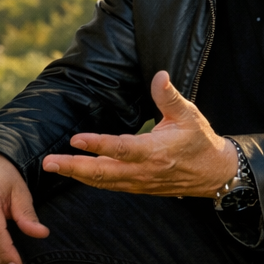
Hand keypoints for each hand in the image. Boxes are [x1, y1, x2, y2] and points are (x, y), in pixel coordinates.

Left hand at [41, 71, 237, 196]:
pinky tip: (74, 174)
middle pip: (104, 172)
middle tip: (49, 162)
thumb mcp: (189, 114)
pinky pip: (110, 186)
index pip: (121, 149)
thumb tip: (159, 75)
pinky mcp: (139, 187)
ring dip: (77, 175)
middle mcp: (145, 170)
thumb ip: (169, 96)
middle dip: (74, 167)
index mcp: (156, 151)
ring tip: (53, 167)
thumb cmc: (200, 140)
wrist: (215, 173)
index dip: (98, 145)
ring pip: (104, 182)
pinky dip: (90, 181)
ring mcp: (140, 182)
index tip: (75, 140)